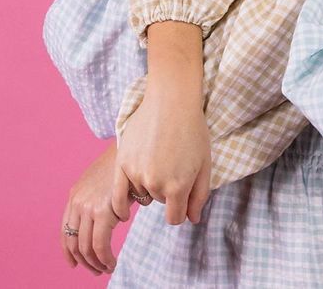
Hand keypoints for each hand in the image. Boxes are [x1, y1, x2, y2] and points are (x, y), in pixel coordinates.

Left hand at [61, 142, 127, 274]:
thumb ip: (96, 198)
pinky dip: (105, 258)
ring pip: (87, 247)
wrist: (129, 147)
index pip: (65, 231)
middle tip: (96, 270)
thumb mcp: (101, 180)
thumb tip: (102, 220)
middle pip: (75, 243)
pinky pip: (101, 244)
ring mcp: (89, 208)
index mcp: (75, 196)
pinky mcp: (104, 212)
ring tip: (106, 267)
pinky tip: (111, 262)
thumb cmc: (121, 164)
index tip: (74, 263)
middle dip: (85, 261)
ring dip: (96, 263)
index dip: (68, 251)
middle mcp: (78, 203)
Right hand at [112, 89, 211, 225]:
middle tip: (173, 164)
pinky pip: (117, 196)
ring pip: (142, 194)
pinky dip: (120, 205)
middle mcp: (155, 184)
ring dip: (148, 185)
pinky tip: (123, 212)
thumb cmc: (193, 130)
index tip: (181, 200)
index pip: (175, 218)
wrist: (171, 101)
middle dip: (167, 191)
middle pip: (159, 202)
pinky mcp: (122, 163)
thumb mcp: (205, 164)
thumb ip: (199, 196)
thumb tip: (192, 220)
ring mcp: (136, 174)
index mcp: (178, 186)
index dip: (180, 210)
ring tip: (157, 159)